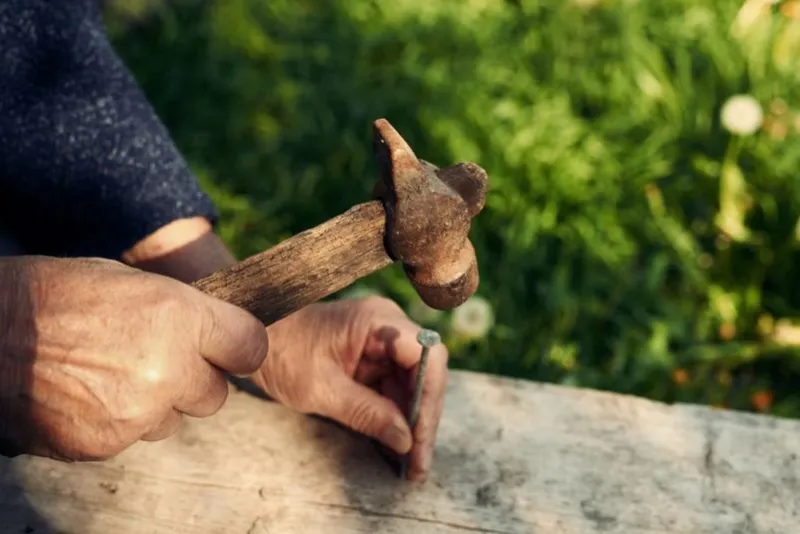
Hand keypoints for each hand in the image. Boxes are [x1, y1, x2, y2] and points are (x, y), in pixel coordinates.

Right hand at [0, 256, 267, 460]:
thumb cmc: (55, 295)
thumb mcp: (132, 283)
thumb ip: (182, 313)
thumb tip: (211, 334)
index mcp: (180, 317)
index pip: (250, 346)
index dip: (238, 347)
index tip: (228, 348)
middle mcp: (168, 369)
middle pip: (215, 394)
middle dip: (193, 380)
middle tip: (158, 360)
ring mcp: (137, 412)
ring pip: (173, 420)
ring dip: (155, 404)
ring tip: (111, 376)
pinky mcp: (105, 443)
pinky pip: (133, 438)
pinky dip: (117, 422)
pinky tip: (87, 395)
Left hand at [251, 296, 448, 481]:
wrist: (251, 339)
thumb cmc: (280, 352)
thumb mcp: (321, 389)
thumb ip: (368, 413)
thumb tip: (406, 441)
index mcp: (379, 321)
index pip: (427, 356)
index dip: (429, 399)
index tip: (421, 437)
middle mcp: (388, 327)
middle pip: (424, 375)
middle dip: (422, 420)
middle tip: (419, 464)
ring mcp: (381, 344)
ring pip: (412, 387)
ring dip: (411, 425)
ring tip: (411, 466)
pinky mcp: (372, 360)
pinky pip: (393, 390)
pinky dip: (394, 419)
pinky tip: (396, 450)